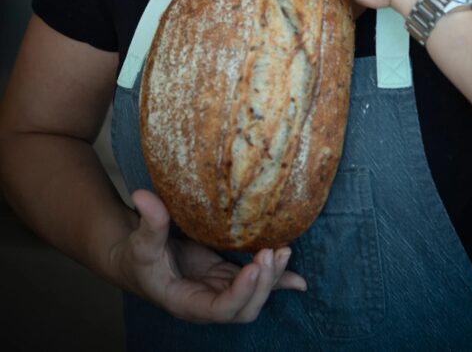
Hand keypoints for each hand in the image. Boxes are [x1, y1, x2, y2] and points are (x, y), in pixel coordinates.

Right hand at [110, 190, 305, 323]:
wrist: (137, 261)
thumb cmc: (137, 257)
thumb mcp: (140, 242)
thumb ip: (148, 222)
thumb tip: (142, 196)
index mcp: (186, 302)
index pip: (220, 309)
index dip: (240, 293)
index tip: (254, 266)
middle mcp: (208, 301)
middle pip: (244, 308)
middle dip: (263, 285)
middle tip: (272, 252)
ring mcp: (221, 289)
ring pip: (254, 295)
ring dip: (273, 278)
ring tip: (284, 250)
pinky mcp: (227, 276)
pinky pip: (256, 282)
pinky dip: (279, 280)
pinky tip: (299, 280)